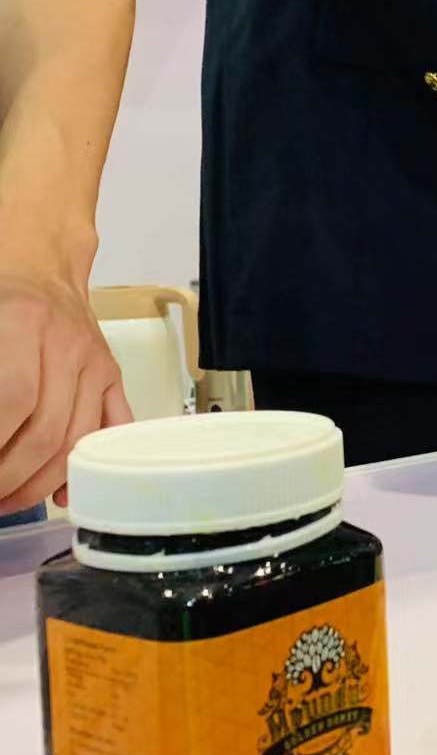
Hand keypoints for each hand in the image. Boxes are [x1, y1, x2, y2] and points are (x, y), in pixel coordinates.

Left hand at [0, 255, 130, 513]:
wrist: (33, 254)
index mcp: (22, 320)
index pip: (14, 400)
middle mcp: (66, 344)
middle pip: (45, 430)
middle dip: (10, 475)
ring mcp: (94, 362)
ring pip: (76, 439)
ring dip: (39, 481)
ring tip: (8, 499)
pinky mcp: (109, 375)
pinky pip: (108, 429)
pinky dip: (87, 467)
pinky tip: (61, 493)